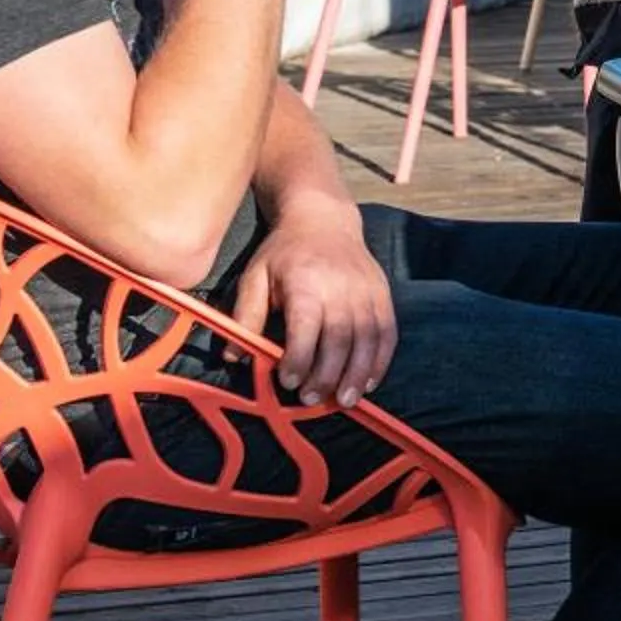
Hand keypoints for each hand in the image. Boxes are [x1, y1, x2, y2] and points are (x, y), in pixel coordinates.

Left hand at [230, 207, 396, 405]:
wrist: (324, 219)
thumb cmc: (284, 253)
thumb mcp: (255, 276)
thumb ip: (245, 316)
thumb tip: (232, 356)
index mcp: (306, 282)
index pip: (306, 327)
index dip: (300, 359)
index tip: (289, 382)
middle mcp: (341, 287)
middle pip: (340, 338)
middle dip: (327, 375)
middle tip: (311, 399)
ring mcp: (366, 291)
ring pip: (367, 340)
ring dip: (357, 375)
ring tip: (345, 401)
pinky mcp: (383, 295)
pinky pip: (387, 333)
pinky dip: (380, 361)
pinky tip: (368, 382)